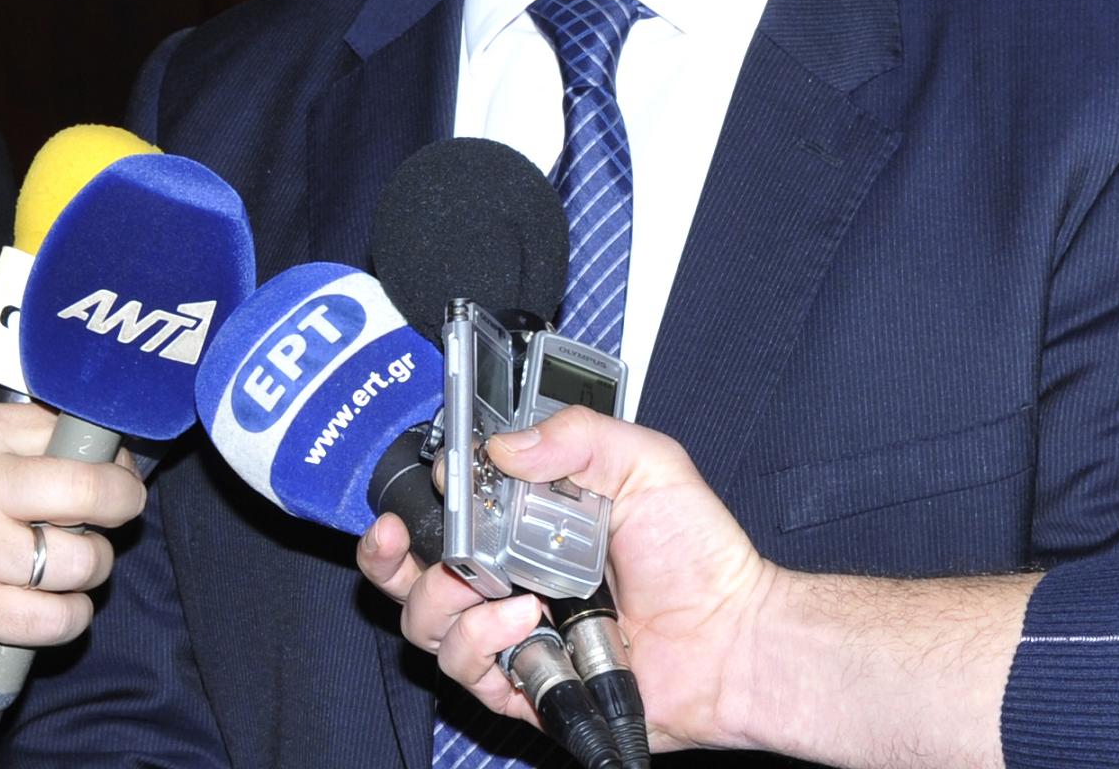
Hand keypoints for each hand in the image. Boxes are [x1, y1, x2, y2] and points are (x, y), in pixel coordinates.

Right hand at [0, 402, 145, 654]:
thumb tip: (64, 446)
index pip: (73, 431)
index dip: (104, 453)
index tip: (106, 467)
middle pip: (100, 490)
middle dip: (123, 502)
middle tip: (116, 512)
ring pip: (87, 559)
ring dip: (94, 566)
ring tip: (76, 566)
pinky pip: (57, 619)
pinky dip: (70, 617)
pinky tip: (55, 607)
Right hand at [356, 407, 775, 751]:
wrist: (734, 638)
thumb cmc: (699, 556)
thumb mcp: (644, 463)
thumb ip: (577, 435)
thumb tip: (502, 445)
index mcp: (525, 524)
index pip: (445, 508)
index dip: (422, 496)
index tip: (430, 479)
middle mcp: (506, 578)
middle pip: (409, 570)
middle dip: (385, 553)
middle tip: (391, 534)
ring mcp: (510, 633)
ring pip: (425, 620)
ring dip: (445, 599)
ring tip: (501, 588)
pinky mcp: (522, 684)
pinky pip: (466, 668)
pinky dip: (483, 640)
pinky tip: (524, 619)